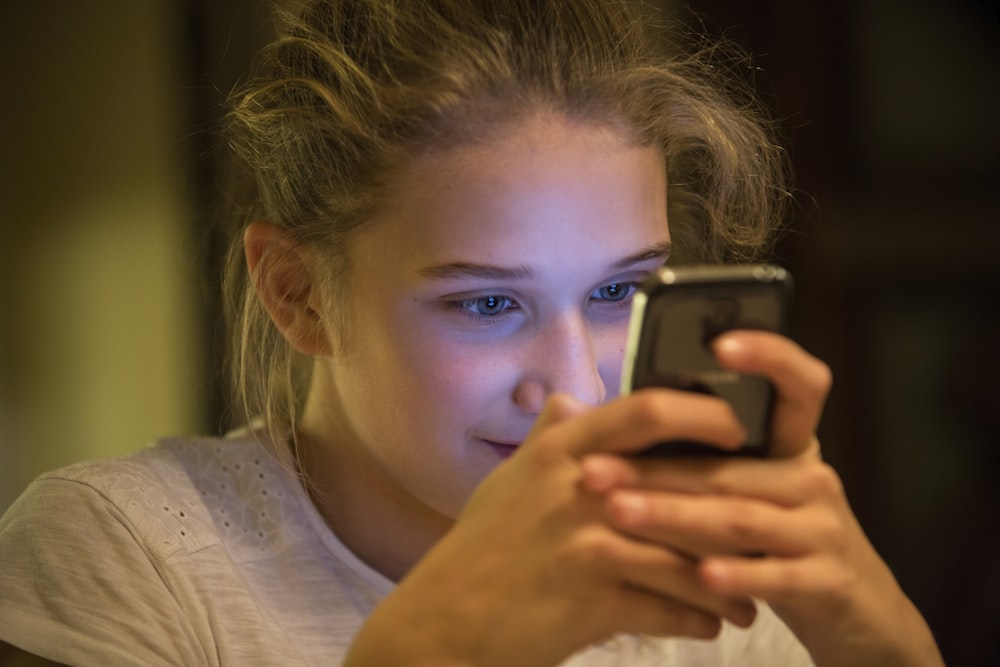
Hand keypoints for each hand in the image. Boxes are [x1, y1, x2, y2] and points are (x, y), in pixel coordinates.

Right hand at [346, 387, 761, 666]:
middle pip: (685, 486)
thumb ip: (547, 440)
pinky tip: (715, 623)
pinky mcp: (595, 601)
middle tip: (767, 523)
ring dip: (727, 580)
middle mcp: (578, 490)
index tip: (736, 427)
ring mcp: (588, 546)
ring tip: (748, 594)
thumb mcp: (509, 481)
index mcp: (561, 451)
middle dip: (735, 510)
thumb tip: (570, 402)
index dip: (702, 412)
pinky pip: (670, 608)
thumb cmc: (481, 549)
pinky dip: (700, 618)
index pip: (646, 410)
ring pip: (688, 556)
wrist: (446, 621)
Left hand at [579, 331, 944, 666]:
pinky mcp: (829, 581)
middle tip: (592, 469)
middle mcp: (811, 478)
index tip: (719, 343)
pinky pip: (775, 577)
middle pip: (728, 466)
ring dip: (674, 516)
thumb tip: (599, 413)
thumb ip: (694, 458)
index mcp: (790, 447)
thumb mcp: (748, 492)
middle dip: (653, 468)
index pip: (798, 385)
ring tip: (620, 512)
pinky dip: (736, 576)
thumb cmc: (778, 542)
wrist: (857, 611)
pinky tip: (697, 577)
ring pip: (740, 517)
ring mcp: (824, 529)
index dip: (768, 357)